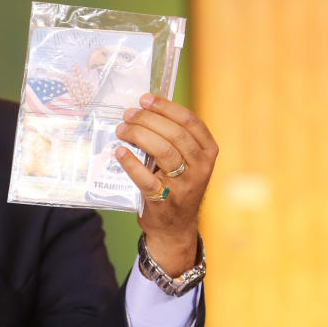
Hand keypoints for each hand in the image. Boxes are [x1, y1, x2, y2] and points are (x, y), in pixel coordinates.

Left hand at [115, 93, 217, 276]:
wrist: (174, 227)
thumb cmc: (176, 184)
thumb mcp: (185, 161)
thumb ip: (173, 138)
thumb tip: (143, 109)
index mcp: (208, 152)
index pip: (191, 122)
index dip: (166, 107)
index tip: (145, 99)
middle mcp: (201, 168)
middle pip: (175, 134)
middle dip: (148, 120)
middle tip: (128, 115)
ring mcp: (184, 186)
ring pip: (164, 152)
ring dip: (139, 136)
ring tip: (121, 130)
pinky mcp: (164, 201)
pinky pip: (146, 178)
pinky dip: (130, 163)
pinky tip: (119, 152)